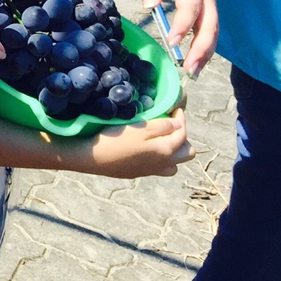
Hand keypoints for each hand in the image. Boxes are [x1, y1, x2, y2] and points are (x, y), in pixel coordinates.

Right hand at [68, 109, 192, 178]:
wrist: (93, 158)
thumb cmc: (116, 139)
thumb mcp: (140, 128)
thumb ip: (162, 126)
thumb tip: (177, 125)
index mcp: (166, 150)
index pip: (183, 134)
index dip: (181, 119)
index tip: (174, 107)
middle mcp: (163, 164)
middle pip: (187, 154)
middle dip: (183, 138)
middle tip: (170, 125)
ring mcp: (151, 171)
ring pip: (174, 164)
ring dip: (173, 151)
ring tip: (160, 139)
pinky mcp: (139, 173)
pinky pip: (160, 168)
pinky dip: (160, 159)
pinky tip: (147, 150)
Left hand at [141, 0, 216, 75]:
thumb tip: (149, 4)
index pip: (190, 9)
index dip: (182, 26)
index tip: (171, 42)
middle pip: (210, 27)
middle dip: (201, 50)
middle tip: (188, 69)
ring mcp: (211, 6)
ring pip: (213, 33)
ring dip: (205, 54)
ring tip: (192, 73)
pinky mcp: (209, 12)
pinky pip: (210, 32)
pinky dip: (205, 49)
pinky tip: (195, 63)